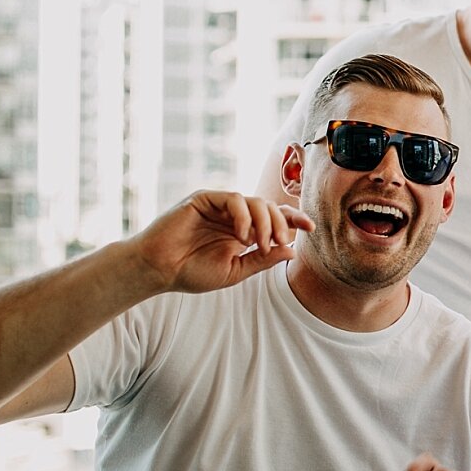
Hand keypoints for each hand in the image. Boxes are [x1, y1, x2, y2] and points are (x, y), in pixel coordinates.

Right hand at [133, 191, 312, 294]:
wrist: (159, 270)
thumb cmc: (191, 272)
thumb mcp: (235, 271)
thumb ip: (262, 260)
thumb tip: (292, 250)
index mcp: (243, 231)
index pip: (274, 219)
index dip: (294, 219)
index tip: (311, 228)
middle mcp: (234, 216)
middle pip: (270, 207)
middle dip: (282, 223)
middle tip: (280, 242)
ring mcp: (219, 206)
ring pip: (255, 201)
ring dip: (265, 221)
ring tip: (261, 242)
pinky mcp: (204, 199)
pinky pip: (233, 198)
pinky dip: (243, 215)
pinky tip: (242, 234)